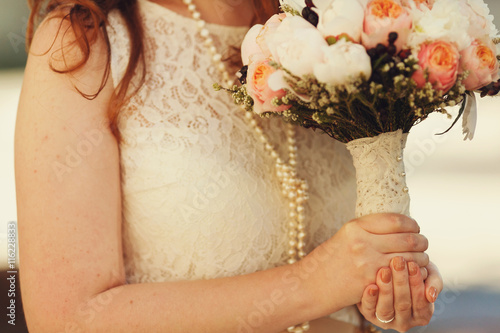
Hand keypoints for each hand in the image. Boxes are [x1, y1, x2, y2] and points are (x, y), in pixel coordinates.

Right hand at [304, 213, 429, 310]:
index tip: (415, 228)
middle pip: (407, 238)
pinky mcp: (372, 281)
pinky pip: (403, 275)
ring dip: (421, 258)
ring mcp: (368, 262)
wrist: (310, 285)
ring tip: (421, 259)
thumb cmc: (328, 261)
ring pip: (410, 258)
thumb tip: (396, 225)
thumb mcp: (344, 237)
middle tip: (423, 243)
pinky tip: (413, 274)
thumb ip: (367, 230)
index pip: (395, 220)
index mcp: (355, 226)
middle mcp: (363, 242)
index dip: (411, 224)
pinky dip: (413, 274)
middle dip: (421, 241)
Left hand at [357, 258, 442, 331]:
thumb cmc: (412, 271)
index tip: (413, 264)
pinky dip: (370, 298)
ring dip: (386, 289)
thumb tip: (431, 296)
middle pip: (403, 305)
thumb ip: (435, 282)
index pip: (421, 304)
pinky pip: (369, 310)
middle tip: (398, 262)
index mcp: (421, 315)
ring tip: (384, 271)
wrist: (385, 266)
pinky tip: (371, 285)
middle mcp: (404, 321)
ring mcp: (386, 321)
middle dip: (401, 283)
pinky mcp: (369, 315)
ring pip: (386, 310)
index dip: (417, 284)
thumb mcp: (428, 273)